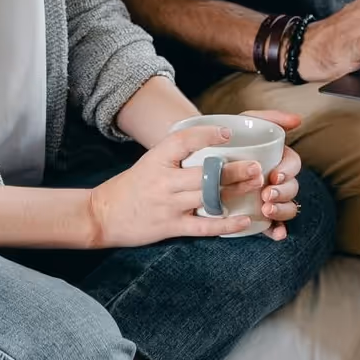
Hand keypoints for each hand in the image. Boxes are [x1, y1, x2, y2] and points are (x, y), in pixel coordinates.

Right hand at [88, 124, 264, 246]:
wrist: (102, 214)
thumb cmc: (130, 186)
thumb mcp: (149, 162)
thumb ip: (175, 154)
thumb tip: (209, 142)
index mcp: (156, 159)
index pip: (183, 141)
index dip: (207, 135)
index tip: (228, 133)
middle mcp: (163, 181)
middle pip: (204, 173)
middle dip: (234, 170)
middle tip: (256, 166)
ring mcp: (168, 205)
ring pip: (208, 197)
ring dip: (235, 191)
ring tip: (257, 187)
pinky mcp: (171, 227)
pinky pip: (203, 227)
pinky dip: (226, 224)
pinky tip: (244, 220)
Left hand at [240, 109, 307, 241]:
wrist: (200, 155)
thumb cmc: (229, 138)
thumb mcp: (246, 122)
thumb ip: (270, 117)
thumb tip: (298, 120)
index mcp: (278, 158)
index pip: (292, 164)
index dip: (287, 171)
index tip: (274, 176)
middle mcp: (277, 180)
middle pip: (292, 187)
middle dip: (283, 193)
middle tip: (267, 195)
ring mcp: (269, 198)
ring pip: (287, 207)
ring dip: (282, 210)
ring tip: (267, 210)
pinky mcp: (259, 216)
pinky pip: (274, 226)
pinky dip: (279, 230)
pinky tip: (277, 234)